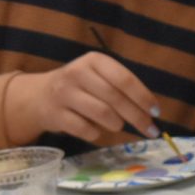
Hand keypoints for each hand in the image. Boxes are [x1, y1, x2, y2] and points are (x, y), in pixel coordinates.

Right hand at [4, 52, 160, 143]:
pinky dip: (97, 133)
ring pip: (103, 114)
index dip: (143, 97)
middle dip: (137, 117)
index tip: (156, 112)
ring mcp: (63, 94)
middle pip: (116, 99)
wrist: (38, 96)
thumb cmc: (81, 87)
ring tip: (117, 125)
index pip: (124, 79)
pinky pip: (86, 129)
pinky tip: (96, 130)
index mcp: (94, 60)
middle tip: (150, 130)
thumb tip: (152, 111)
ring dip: (117, 124)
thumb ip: (123, 88)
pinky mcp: (54, 114)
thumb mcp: (100, 77)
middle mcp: (77, 73)